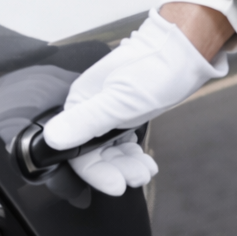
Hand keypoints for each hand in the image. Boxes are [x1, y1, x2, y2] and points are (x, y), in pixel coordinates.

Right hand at [42, 8, 229, 194]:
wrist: (185, 49)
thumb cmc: (155, 68)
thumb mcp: (119, 100)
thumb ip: (86, 121)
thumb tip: (51, 137)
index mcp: (82, 103)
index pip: (76, 149)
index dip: (96, 171)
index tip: (116, 185)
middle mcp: (91, 108)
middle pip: (94, 152)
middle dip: (116, 169)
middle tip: (138, 177)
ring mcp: (110, 110)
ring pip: (110, 149)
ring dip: (126, 165)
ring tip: (146, 171)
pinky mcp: (126, 111)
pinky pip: (123, 141)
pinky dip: (133, 154)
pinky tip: (146, 161)